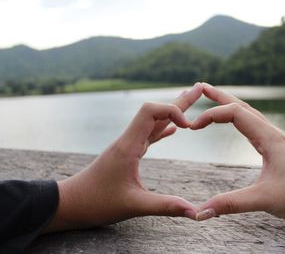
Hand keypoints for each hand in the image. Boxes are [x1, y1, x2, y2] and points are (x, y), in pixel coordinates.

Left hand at [46, 83, 202, 231]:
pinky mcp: (127, 154)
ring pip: (153, 122)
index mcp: (128, 145)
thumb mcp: (133, 206)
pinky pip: (148, 135)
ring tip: (188, 102)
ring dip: (172, 113)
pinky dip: (162, 129)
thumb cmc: (96, 203)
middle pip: (155, 112)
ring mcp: (127, 146)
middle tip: (198, 88)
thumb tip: (194, 212)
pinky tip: (173, 129)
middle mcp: (128, 140)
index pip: (150, 111)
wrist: (69, 203)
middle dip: (178, 102)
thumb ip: (165, 206)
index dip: (172, 111)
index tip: (188, 126)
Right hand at [192, 83, 284, 222]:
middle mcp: (272, 133)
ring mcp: (276, 139)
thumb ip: (230, 204)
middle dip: (220, 96)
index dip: (211, 115)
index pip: (235, 113)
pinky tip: (238, 123)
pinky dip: (240, 118)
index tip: (193, 127)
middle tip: (200, 87)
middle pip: (242, 106)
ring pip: (249, 114)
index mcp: (269, 137)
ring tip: (214, 99)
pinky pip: (255, 125)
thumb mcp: (264, 200)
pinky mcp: (278, 148)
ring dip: (230, 105)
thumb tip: (200, 212)